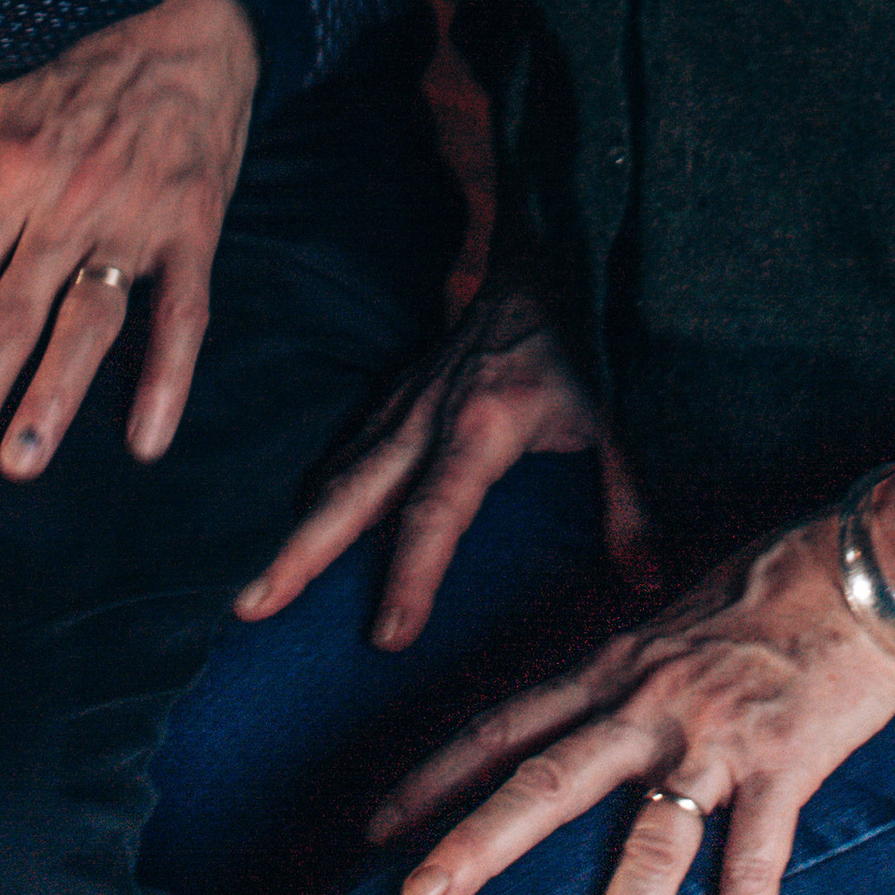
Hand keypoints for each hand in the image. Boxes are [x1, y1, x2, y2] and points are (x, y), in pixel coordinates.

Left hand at [0, 0, 257, 488]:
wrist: (194, 41)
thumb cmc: (87, 80)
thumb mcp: (1, 117)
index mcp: (12, 170)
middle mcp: (67, 198)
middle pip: (10, 315)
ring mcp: (135, 217)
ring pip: (87, 321)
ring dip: (51, 396)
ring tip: (19, 463)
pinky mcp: (194, 229)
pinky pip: (181, 312)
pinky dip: (166, 375)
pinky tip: (146, 436)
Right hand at [235, 285, 653, 650]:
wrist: (548, 257)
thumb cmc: (584, 340)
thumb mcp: (620, 416)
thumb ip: (629, 500)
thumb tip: (643, 582)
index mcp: (481, 427)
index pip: (436, 514)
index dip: (412, 577)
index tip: (387, 637)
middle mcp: (427, 418)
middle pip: (353, 496)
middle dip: (301, 555)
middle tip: (251, 608)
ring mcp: (404, 403)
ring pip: (339, 473)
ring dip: (298, 530)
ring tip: (255, 590)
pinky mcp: (398, 393)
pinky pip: (349, 447)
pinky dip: (321, 490)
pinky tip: (303, 526)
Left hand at [371, 516, 894, 894]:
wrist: (866, 564)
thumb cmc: (771, 585)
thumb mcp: (673, 617)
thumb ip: (625, 671)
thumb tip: (582, 710)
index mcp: (615, 668)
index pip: (506, 726)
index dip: (437, 776)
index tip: (374, 828)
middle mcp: (649, 704)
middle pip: (547, 780)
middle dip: (477, 844)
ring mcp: (716, 738)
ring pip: (652, 844)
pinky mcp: (787, 765)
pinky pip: (758, 861)